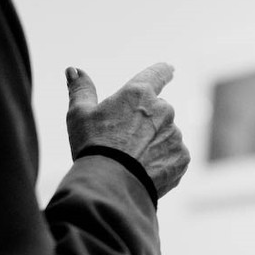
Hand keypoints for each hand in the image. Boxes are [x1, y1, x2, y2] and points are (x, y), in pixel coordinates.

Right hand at [66, 62, 189, 198]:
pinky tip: (144, 171)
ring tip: (132, 161)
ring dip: (153, 143)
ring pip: (165, 135)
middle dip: (145, 122)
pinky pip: (173, 156)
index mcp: (138, 94)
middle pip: (157, 111)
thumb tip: (73, 70)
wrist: (111, 185)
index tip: (169, 68)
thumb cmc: (92, 146)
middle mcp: (163, 110)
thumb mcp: (79, 115)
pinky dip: (162, 162)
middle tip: (124, 141)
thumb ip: (80, 90)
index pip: (157, 74)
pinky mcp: (182, 158)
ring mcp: (175, 135)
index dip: (162, 71)